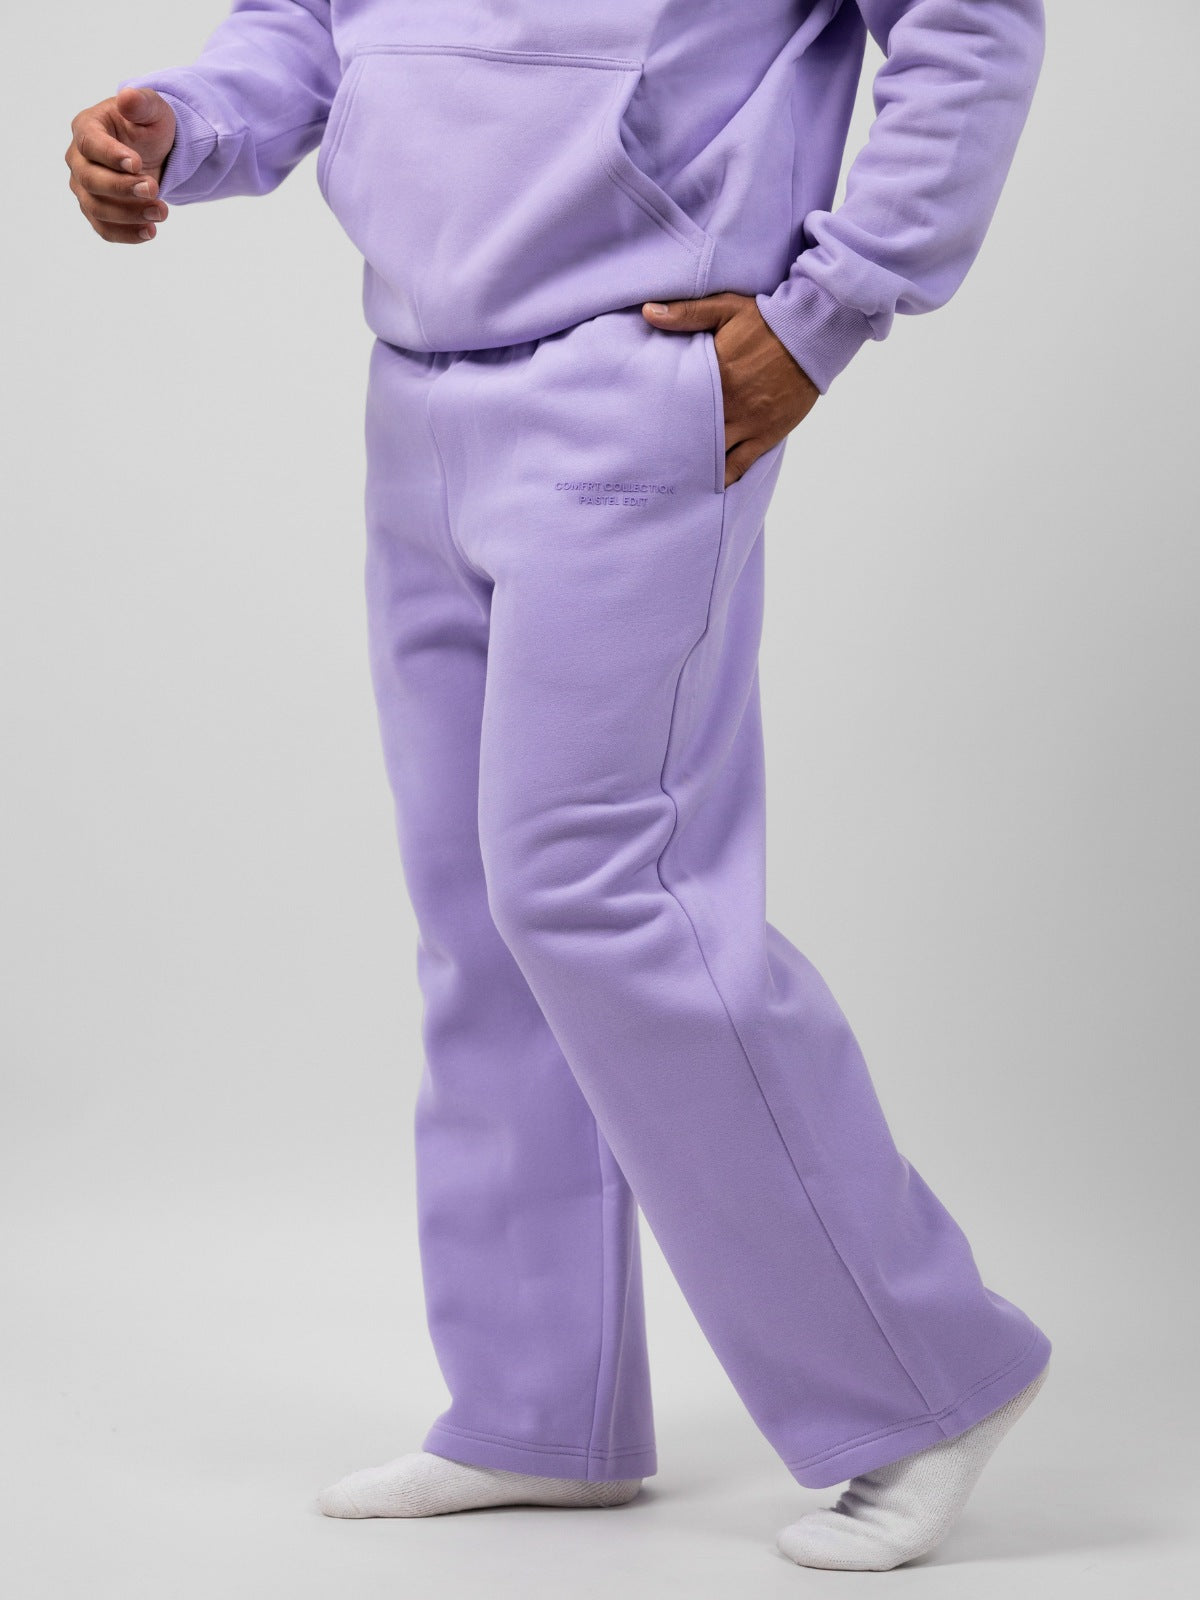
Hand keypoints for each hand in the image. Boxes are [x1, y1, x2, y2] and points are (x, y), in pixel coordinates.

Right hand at [66, 87, 176, 243]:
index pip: (89, 143)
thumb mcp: (153, 109)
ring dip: (129, 215)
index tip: (138, 164)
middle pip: (90, 180)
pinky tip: (150, 232)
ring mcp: (85, 188)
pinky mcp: (97, 210)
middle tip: (154, 189)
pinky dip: (126, 234)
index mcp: (87, 128)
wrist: (154, 152)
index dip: (111, 156)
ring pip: (97, 208)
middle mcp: (78, 159)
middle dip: (123, 188)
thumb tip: (127, 97)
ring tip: (162, 212)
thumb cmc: (148, 126)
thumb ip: (142, 103)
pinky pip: (104, 228)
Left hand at [642, 293, 818, 487]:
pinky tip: (708, 485)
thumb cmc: (767, 320)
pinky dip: (724, 477)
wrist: (812, 334)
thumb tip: (648, 311)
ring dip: (694, 465)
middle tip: (650, 459)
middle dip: (672, 446)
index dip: (658, 414)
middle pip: (692, 433)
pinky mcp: (766, 435)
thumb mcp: (726, 307)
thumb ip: (686, 312)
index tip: (639, 424)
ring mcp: (748, 424)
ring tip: (673, 477)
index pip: (678, 400)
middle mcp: (728, 405)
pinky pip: (741, 464)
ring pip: (713, 454)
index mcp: (714, 375)